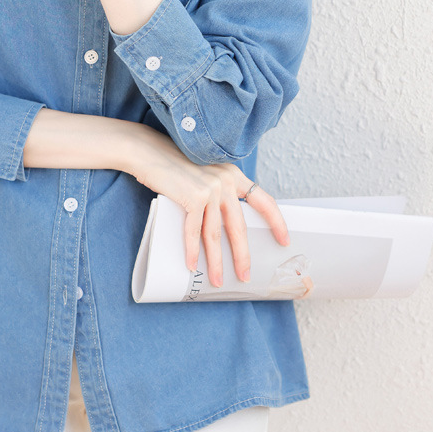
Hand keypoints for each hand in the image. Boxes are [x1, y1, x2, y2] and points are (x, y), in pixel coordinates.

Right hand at [130, 130, 290, 287]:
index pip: (264, 201)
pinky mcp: (192, 196)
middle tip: (245, 276)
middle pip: (239, 227)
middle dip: (242, 255)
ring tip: (217, 279)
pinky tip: (192, 265)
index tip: (284, 241)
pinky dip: (192, 250)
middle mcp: (226, 181)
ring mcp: (210, 188)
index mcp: (233, 175)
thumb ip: (218, 191)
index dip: (276, 222)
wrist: (148, 152)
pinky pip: (194, 230)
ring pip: (215, 234)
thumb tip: (225, 223)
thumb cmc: (174, 165)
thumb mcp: (206, 173)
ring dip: (216, 261)